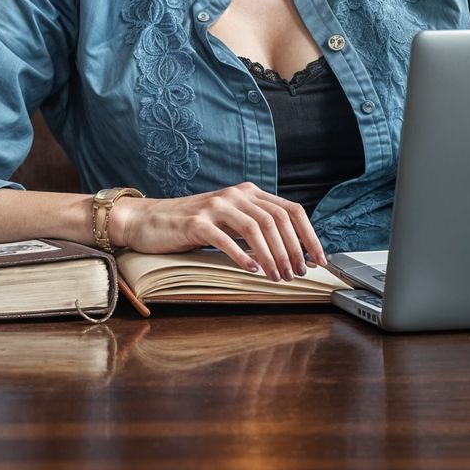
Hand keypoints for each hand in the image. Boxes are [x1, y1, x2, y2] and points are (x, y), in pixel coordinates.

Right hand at [106, 182, 325, 280]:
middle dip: (292, 250)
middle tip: (297, 274)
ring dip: (272, 256)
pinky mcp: (196, 221)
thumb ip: (256, 226)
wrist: (149, 220)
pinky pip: (225, 238)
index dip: (309, 235)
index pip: (291, 210)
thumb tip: (292, 251)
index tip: (319, 259)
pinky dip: (243, 255)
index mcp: (249, 192)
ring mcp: (215, 206)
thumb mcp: (230, 221)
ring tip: (279, 277)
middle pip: (277, 220)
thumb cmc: (193, 225)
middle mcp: (236, 194)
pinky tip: (253, 270)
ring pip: (256, 228)